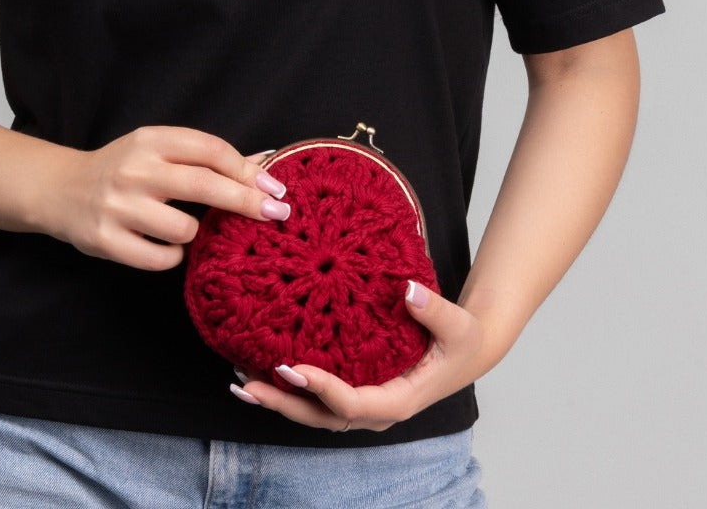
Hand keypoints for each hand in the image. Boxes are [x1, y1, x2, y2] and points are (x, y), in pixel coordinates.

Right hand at [42, 125, 286, 270]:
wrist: (61, 189)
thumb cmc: (123, 168)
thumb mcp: (159, 149)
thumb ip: (206, 156)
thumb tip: (264, 163)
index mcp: (150, 140)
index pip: (209, 150)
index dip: (247, 168)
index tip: (274, 186)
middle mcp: (134, 170)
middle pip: (203, 185)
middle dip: (246, 201)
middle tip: (277, 213)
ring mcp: (118, 207)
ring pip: (184, 228)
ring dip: (196, 232)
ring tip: (183, 227)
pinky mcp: (106, 241)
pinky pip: (160, 258)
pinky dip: (172, 255)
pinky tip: (165, 245)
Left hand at [229, 281, 494, 431]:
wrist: (465, 350)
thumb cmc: (461, 339)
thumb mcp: (457, 325)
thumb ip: (434, 310)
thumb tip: (407, 291)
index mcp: (399, 400)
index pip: (354, 404)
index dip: (322, 390)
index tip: (293, 370)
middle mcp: (376, 410)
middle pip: (322, 417)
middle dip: (284, 403)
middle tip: (248, 384)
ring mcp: (363, 403)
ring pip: (314, 413)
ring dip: (278, 400)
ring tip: (241, 383)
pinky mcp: (354, 391)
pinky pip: (316, 398)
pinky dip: (288, 390)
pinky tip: (258, 371)